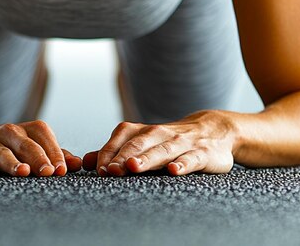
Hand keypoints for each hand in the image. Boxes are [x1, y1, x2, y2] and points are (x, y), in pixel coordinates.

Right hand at [0, 118, 82, 176]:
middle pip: (24, 142)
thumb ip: (51, 155)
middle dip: (37, 157)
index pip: (41, 134)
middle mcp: (5, 131)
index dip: (52, 150)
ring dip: (11, 160)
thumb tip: (77, 164)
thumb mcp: (26, 147)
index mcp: (23, 129)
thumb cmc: (3, 147)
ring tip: (22, 172)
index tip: (62, 170)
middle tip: (48, 173)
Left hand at [82, 110, 236, 175]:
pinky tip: (173, 171)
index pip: (121, 138)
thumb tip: (86, 162)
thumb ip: (116, 152)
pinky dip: (182, 164)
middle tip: (110, 170)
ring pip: (162, 150)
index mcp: (144, 131)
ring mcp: (181, 142)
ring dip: (147, 159)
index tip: (98, 170)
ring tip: (133, 167)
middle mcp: (160, 133)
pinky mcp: (202, 153)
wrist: (214, 129)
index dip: (109, 153)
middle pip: (138, 144)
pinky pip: (191, 159)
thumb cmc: (171, 140)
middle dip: (123, 157)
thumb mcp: (145, 142)